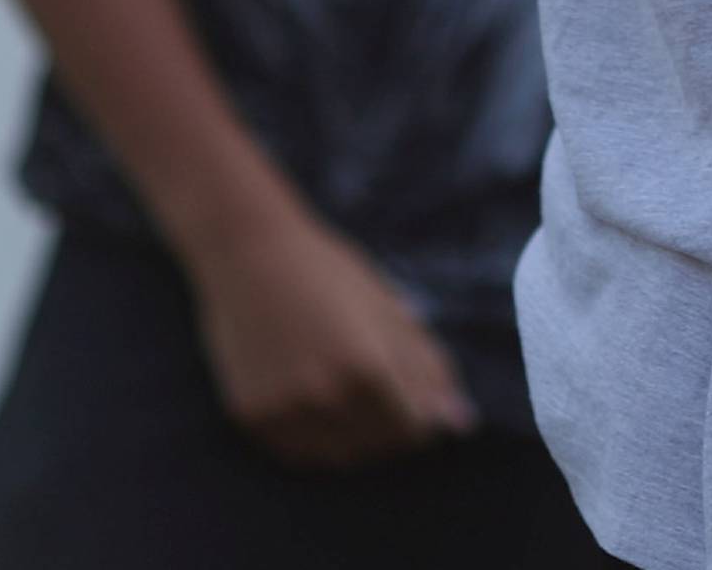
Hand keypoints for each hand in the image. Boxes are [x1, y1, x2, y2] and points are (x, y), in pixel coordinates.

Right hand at [189, 208, 476, 468]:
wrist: (248, 253)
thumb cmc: (327, 271)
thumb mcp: (387, 307)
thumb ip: (428, 366)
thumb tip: (462, 421)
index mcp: (367, 367)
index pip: (414, 431)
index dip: (423, 417)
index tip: (417, 399)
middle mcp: (325, 398)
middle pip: (378, 447)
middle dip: (391, 426)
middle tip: (380, 388)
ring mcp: (284, 413)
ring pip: (339, 458)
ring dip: (355, 436)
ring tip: (345, 388)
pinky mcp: (252, 420)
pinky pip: (298, 453)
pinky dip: (315, 437)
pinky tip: (313, 396)